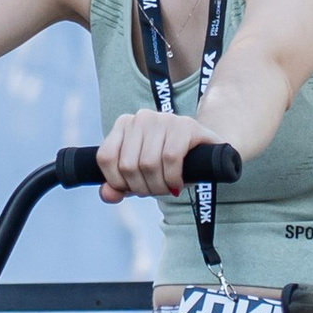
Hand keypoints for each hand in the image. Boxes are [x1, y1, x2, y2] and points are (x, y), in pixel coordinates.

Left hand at [96, 109, 222, 204]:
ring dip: (159, 186)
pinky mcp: (186, 126)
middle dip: (142, 188)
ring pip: (148, 164)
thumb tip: (106, 194)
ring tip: (168, 188)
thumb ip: (119, 186)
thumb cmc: (168, 164)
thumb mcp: (140, 176)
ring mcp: (164, 119)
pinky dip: (172, 178)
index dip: (118, 182)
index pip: (105, 158)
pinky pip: (171, 158)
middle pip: (128, 165)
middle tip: (156, 191)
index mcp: (124, 124)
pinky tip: (177, 183)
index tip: (133, 189)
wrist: (207, 153)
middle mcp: (141, 117)